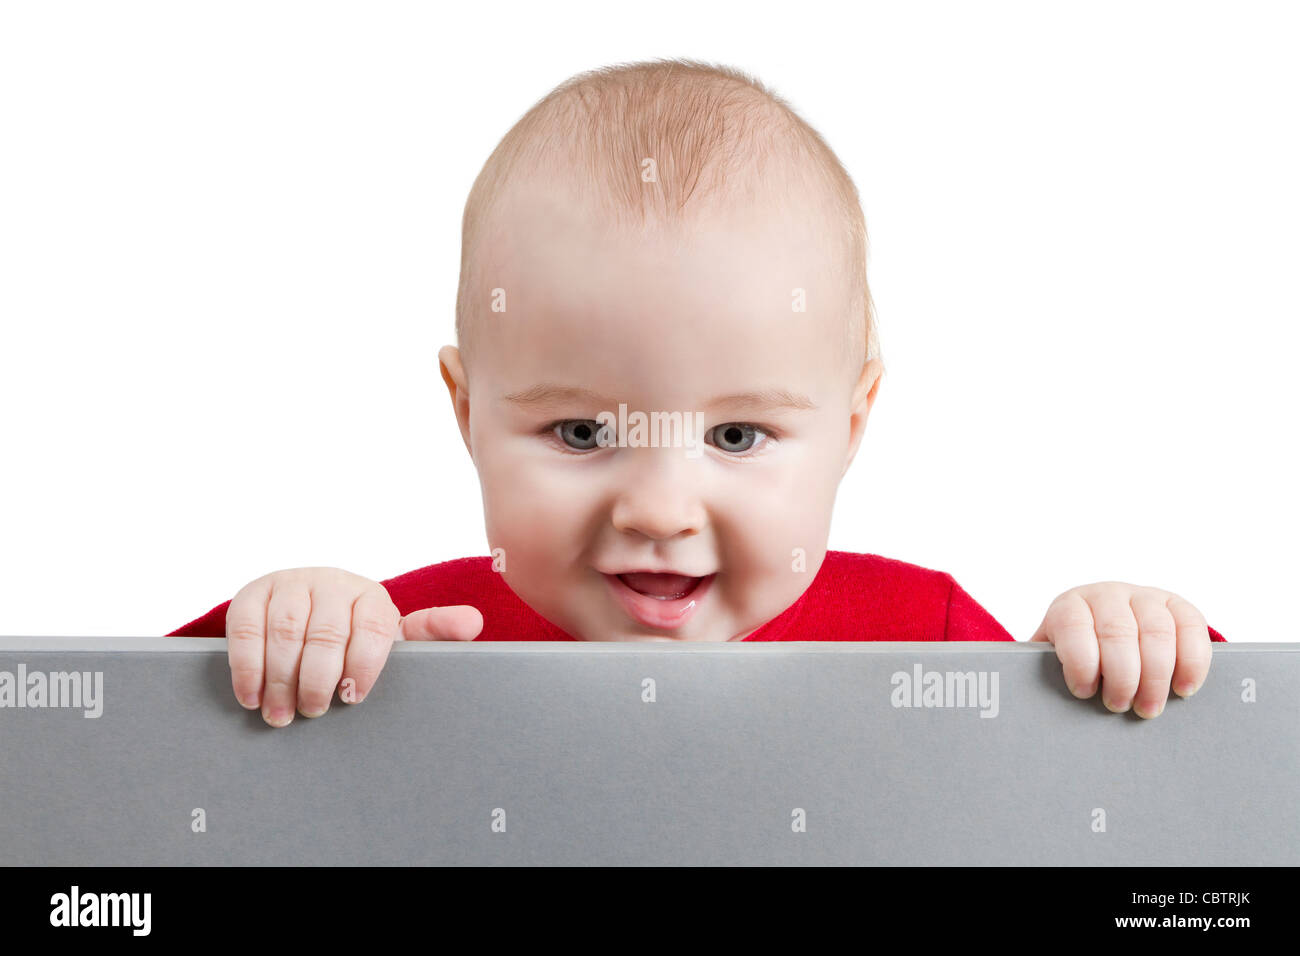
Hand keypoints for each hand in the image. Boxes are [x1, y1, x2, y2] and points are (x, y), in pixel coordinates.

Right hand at [225, 567, 483, 726]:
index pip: (372, 627)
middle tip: (312, 712)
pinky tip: (252, 696)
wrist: (306, 606)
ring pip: (284, 632)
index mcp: (371, 595)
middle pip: (324, 633)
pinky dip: (247, 665)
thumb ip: (430, 632)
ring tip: (281, 715)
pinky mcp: (253, 593)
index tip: (353, 698)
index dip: (363, 665)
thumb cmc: (354, 633)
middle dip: (316, 680)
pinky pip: (244, 628)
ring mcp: (290, 584)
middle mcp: (331, 582)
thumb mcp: (391, 636)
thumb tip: (474, 623)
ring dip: (280, 679)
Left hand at [1029, 582, 1211, 718]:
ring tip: (1149, 707)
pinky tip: (1183, 688)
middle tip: (1120, 706)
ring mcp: (1144, 597)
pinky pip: (1192, 627)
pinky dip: (1192, 662)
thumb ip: (1050, 674)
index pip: (1074, 626)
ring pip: (1157, 632)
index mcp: (1070, 606)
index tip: (1084, 692)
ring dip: (1156, 677)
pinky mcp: (1177, 606)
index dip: (1080, 662)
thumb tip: (1042, 705)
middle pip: (1118, 632)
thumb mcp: (1055, 661)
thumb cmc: (1077, 657)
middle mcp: (1107, 595)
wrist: (1104, 632)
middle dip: (1122, 677)